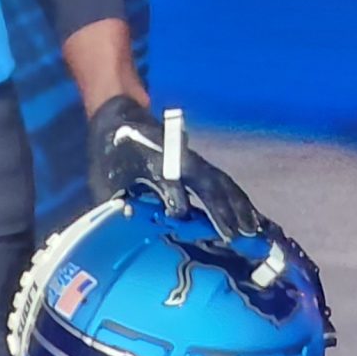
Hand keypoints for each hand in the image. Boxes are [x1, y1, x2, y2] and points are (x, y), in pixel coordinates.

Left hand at [86, 95, 264, 237]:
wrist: (121, 119)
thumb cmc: (112, 154)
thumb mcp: (104, 179)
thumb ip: (117, 202)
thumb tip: (133, 225)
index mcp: (154, 162)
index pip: (170, 182)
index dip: (176, 198)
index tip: (181, 217)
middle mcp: (180, 160)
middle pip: (207, 184)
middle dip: (222, 209)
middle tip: (235, 236)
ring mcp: (194, 161)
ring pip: (222, 183)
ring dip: (238, 206)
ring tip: (252, 231)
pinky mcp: (200, 166)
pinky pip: (224, 184)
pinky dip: (239, 200)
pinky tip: (250, 218)